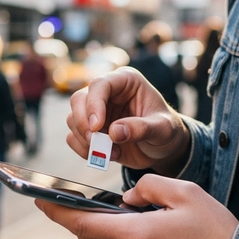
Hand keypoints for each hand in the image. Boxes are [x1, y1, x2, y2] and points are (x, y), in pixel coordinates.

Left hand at [36, 174, 238, 238]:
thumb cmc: (218, 233)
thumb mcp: (186, 193)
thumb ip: (148, 186)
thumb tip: (128, 197)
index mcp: (138, 236)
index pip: (82, 224)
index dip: (57, 211)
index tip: (39, 199)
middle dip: (83, 219)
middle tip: (77, 202)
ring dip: (108, 234)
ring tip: (123, 216)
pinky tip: (145, 237)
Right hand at [67, 67, 189, 174]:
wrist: (161, 149)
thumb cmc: (166, 131)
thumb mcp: (162, 129)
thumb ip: (141, 128)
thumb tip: (114, 132)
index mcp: (126, 81)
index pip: (100, 84)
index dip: (94, 104)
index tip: (97, 127)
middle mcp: (107, 92)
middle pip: (79, 99)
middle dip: (84, 124)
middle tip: (98, 144)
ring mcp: (96, 111)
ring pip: (73, 119)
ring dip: (88, 141)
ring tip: (114, 153)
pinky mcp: (89, 129)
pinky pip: (73, 137)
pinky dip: (84, 150)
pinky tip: (106, 156)